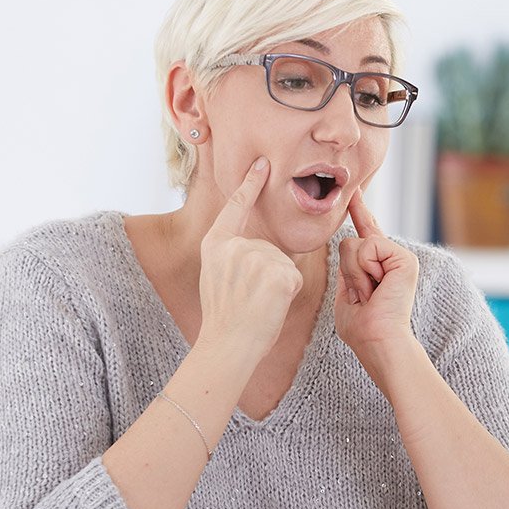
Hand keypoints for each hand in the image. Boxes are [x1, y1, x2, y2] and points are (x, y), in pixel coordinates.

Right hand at [196, 158, 302, 360]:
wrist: (226, 345)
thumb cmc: (226, 320)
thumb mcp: (219, 277)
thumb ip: (237, 257)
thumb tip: (266, 250)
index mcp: (215, 245)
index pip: (235, 208)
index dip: (250, 185)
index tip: (262, 163)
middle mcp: (234, 246)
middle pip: (269, 249)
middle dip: (269, 274)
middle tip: (249, 299)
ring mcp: (256, 257)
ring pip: (283, 264)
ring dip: (278, 285)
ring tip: (257, 304)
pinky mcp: (277, 272)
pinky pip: (293, 276)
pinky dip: (288, 293)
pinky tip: (270, 304)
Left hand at [334, 189, 419, 354]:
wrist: (377, 340)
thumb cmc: (361, 327)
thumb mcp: (346, 293)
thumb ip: (347, 268)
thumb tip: (349, 241)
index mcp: (377, 268)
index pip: (366, 234)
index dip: (360, 212)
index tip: (355, 193)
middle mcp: (391, 259)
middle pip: (350, 243)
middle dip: (347, 271)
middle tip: (363, 296)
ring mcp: (399, 258)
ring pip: (356, 245)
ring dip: (355, 273)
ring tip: (371, 293)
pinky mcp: (404, 259)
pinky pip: (369, 247)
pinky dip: (365, 269)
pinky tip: (378, 286)